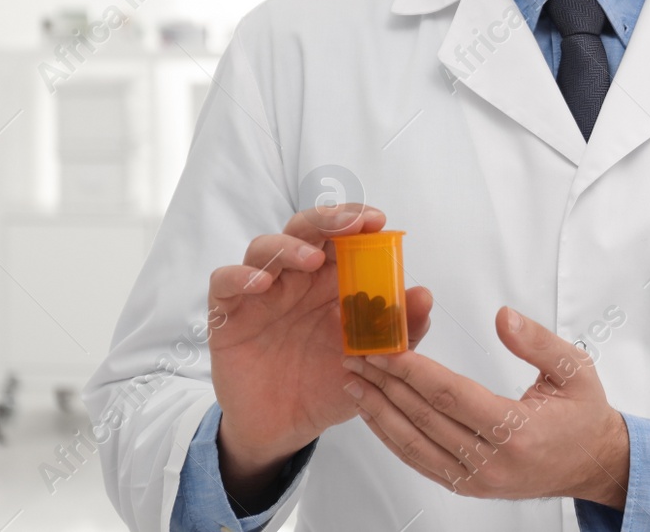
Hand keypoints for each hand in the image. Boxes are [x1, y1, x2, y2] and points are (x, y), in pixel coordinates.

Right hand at [206, 204, 433, 503]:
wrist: (283, 429)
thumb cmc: (328, 385)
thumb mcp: (372, 364)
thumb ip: (400, 331)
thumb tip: (424, 295)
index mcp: (332, 282)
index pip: (342, 237)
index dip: (357, 222)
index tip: (377, 221)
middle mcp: (296, 278)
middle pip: (304, 229)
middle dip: (327, 220)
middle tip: (349, 226)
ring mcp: (260, 292)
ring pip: (265, 247)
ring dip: (288, 246)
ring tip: (310, 259)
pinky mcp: (228, 312)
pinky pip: (225, 281)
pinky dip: (239, 275)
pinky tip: (260, 284)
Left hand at [341, 306, 630, 507]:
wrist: (592, 463)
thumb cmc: (583, 414)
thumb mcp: (574, 368)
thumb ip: (537, 341)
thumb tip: (503, 317)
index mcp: (517, 432)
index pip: (452, 396)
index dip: (414, 370)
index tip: (386, 348)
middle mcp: (492, 462)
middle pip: (425, 417)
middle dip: (385, 383)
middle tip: (356, 354)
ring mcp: (476, 479)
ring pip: (413, 444)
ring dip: (378, 410)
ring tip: (352, 380)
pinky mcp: (466, 485)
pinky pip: (419, 460)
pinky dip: (390, 436)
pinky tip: (373, 412)